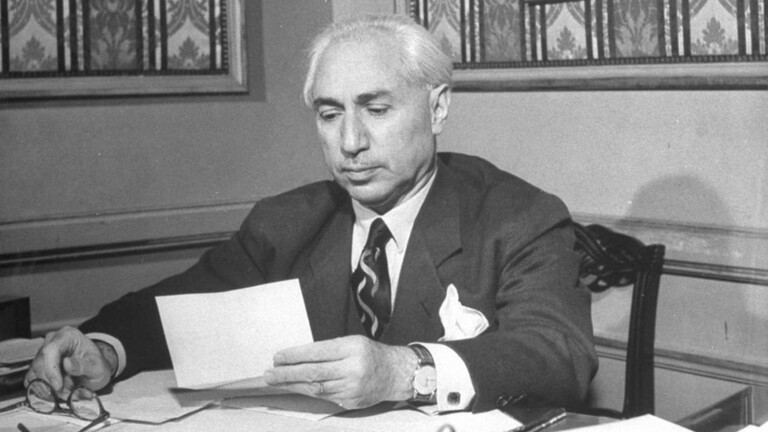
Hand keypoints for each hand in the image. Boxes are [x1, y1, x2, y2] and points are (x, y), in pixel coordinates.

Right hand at [24, 326, 115, 395]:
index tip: (59, 386)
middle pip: (40, 365)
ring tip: (69, 392)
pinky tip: (59, 393)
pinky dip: (45, 392)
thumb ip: (83, 365)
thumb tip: (67, 363)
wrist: (94, 370)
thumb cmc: (96, 364)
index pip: (51, 350)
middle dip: (54, 384)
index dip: (52, 370)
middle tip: (69, 393)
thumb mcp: (97, 366)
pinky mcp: (38, 369)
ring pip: (35, 375)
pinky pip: (33, 382)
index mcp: (68, 336)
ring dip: (51, 390)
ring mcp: (43, 356)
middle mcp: (52, 343)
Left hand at [263, 335, 416, 409]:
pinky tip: (296, 388)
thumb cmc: (371, 354)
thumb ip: (328, 350)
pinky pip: (324, 397)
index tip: (278, 357)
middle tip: (269, 373)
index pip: (317, 352)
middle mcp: (353, 369)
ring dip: (293, 385)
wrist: (395, 374)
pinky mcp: (351, 401)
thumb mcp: (352, 343)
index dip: (295, 356)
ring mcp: (352, 388)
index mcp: (352, 349)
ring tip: (276, 381)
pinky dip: (308, 392)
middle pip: (314, 372)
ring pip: (316, 388)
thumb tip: (297, 358)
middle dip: (288, 373)